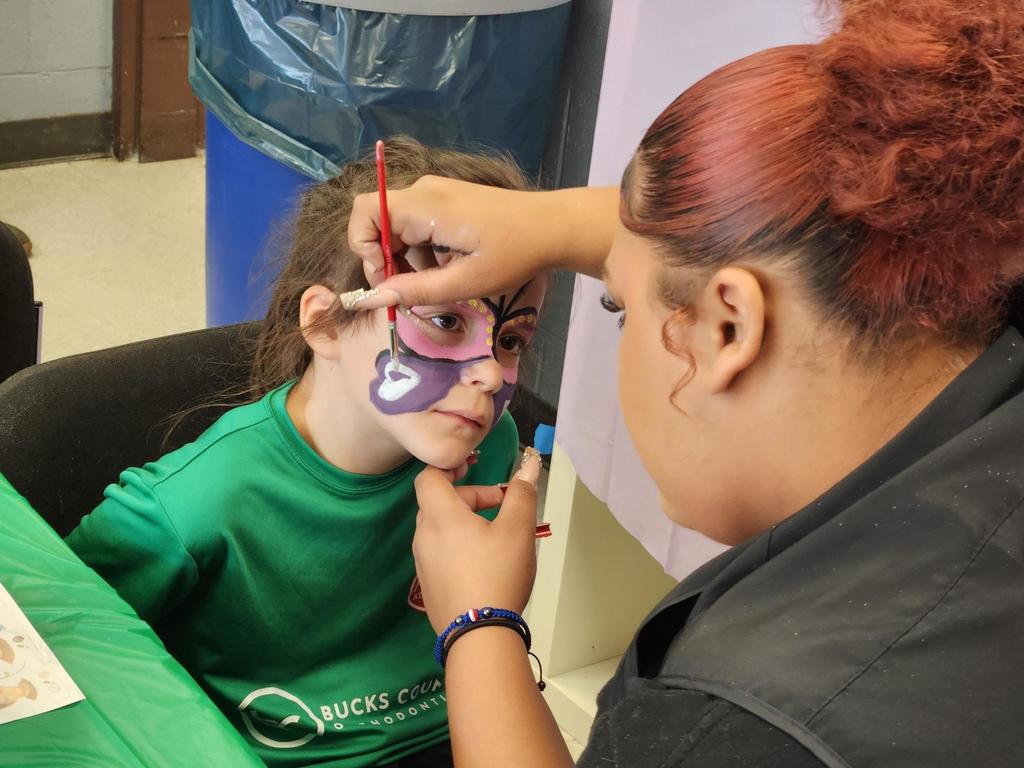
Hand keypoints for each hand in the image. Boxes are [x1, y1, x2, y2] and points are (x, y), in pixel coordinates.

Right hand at [347, 175, 554, 306]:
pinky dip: (423, 250)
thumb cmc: (513, 254)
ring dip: (408, 259)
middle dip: (386, 260)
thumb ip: (417, 291)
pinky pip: (418, 224)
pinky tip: (449, 267)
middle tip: (409, 292)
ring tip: (439, 282)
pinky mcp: (447, 199)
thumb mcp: (465, 282)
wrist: (553, 226)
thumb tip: (376, 298)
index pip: (365, 212)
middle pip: (379, 222)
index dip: (363, 247)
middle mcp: (423, 191)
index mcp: (424, 205)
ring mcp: (436, 192)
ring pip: (399, 227)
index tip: (386, 279)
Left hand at [412, 452, 541, 633]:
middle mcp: (424, 536)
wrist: (479, 636)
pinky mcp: (428, 585)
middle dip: (470, 497)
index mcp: (440, 516)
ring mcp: (423, 563)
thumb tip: (530, 465)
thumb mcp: (518, 530)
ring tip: (497, 536)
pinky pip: (440, 552)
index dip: (448, 467)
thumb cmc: (498, 574)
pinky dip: (459, 545)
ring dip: (465, 522)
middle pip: (438, 502)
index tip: (473, 468)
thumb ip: (522, 494)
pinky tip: (485, 564)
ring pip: (440, 528)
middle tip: (501, 506)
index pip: (429, 477)